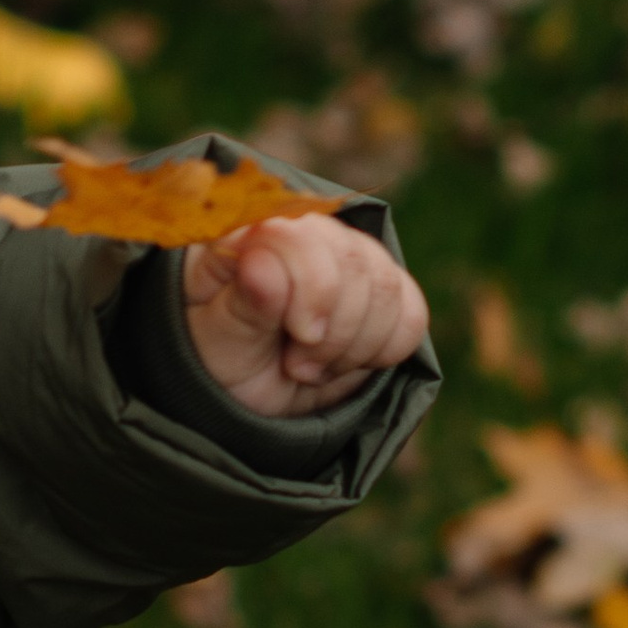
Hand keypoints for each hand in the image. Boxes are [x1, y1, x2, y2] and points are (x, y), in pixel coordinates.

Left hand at [182, 214, 427, 420]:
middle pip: (355, 261)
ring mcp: (346, 259)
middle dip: (334, 330)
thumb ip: (242, 302)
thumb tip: (261, 262)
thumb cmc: (215, 357)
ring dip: (355, 346)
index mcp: (252, 232)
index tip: (298, 336)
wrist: (242, 395)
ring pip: (387, 288)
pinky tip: (345, 364)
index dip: (314, 288)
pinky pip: (412, 313)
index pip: (303, 235)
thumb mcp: (215, 340)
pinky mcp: (380, 293)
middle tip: (297, 366)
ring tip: (311, 369)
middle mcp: (305, 234)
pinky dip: (385, 349)